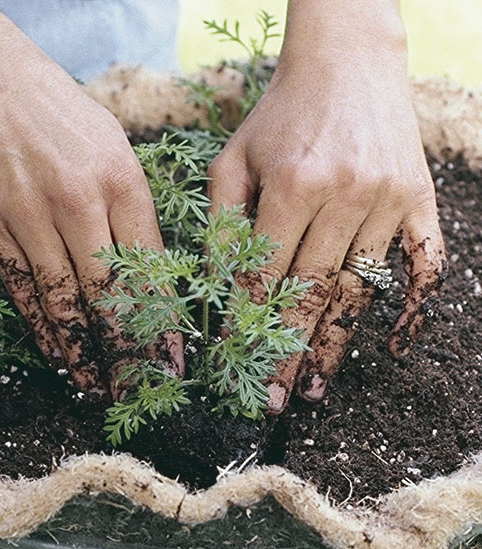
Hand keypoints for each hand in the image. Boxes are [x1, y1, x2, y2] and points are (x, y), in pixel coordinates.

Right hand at [0, 0, 182, 397]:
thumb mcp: (116, 147)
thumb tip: (152, 270)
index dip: (163, 324)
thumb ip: (135, 208)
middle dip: (127, 351)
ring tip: (96, 387)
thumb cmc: (61, 113)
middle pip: (109, 295)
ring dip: (81, 350)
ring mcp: (31, 215)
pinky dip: (40, 325)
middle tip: (138, 390)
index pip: (150, 271)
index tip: (174, 364)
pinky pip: (21, 287)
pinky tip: (56, 352)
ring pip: (63, 300)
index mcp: (123, 182)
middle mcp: (80, 202)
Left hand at [208, 0, 446, 412]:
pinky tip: (391, 346)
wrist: (348, 60)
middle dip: (289, 352)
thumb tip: (213, 295)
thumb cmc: (279, 115)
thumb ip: (221, 226)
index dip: (250, 327)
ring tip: (316, 388)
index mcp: (294, 184)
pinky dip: (411, 308)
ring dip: (336, 343)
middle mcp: (346, 193)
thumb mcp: (233, 161)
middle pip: (313, 292)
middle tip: (275, 401)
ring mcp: (390, 198)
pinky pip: (423, 264)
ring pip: (360, 288)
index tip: (238, 369)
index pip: (267, 275)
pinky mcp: (421, 199)